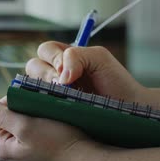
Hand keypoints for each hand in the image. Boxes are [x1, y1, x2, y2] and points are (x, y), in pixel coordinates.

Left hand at [0, 96, 102, 160]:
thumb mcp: (25, 127)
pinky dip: (40, 117)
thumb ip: (1, 115)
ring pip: (22, 119)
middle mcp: (11, 149)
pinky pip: (34, 125)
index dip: (9, 102)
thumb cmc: (56, 143)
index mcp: (2, 146)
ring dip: (32, 110)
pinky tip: (51, 116)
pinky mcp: (38, 145)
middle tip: (38, 102)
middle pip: (8, 116)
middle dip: (22, 106)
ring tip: (46, 108)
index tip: (27, 98)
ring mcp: (25, 148)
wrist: (85, 158)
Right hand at [26, 41, 147, 102]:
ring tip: (63, 97)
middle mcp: (55, 73)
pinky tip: (57, 108)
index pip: (45, 50)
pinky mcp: (51, 110)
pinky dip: (42, 104)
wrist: (127, 107)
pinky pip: (36, 105)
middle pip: (33, 66)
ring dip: (44, 89)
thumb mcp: (98, 58)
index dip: (53, 58)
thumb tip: (60, 76)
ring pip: (31, 85)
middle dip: (46, 74)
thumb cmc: (116, 81)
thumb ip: (76, 55)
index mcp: (64, 57)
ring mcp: (52, 92)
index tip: (67, 72)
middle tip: (63, 86)